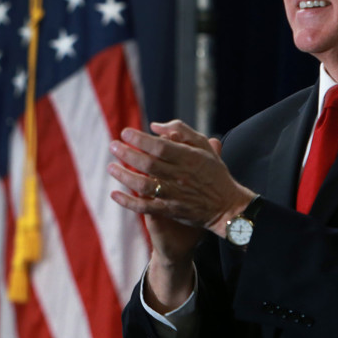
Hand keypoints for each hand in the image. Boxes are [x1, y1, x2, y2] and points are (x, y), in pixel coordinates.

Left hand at [108, 120, 255, 241]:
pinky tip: (114, 194)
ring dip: (124, 175)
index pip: (160, 147)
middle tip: (113, 146)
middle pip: (148, 164)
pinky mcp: (170, 211)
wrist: (226, 207)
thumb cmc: (214, 173)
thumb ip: (181, 132)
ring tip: (110, 167)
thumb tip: (154, 126)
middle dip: (127, 154)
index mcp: (190, 159)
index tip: (125, 133)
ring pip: (143, 186)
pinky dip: (128, 202)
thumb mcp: (204, 147)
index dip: (140, 140)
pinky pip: (145, 207)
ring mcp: (174, 196)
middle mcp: (181, 177)